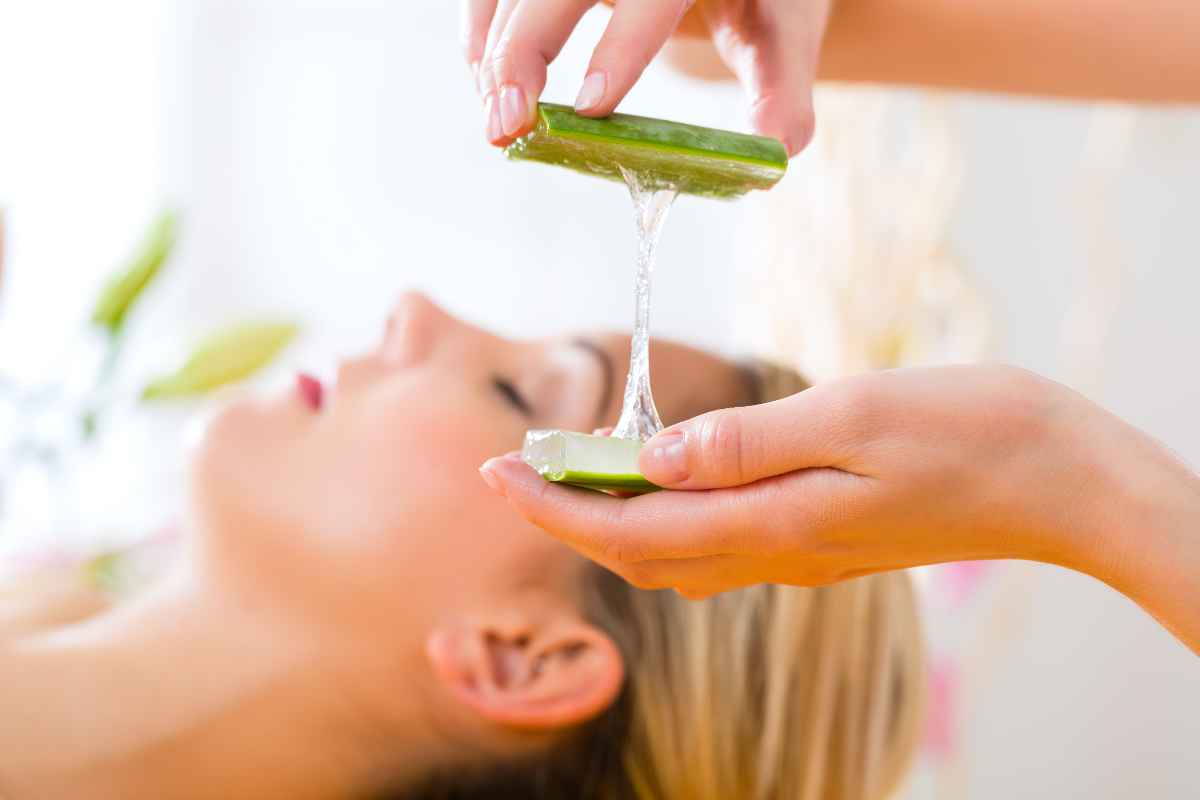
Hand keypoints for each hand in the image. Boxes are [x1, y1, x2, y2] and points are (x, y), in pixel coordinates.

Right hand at [461, 0, 833, 154]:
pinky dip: (482, 28)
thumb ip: (781, 86)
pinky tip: (486, 78)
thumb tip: (776, 151)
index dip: (619, 49)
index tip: (590, 109)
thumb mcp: (784, 26)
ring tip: (498, 118)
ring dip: (495, 50)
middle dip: (522, 52)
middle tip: (508, 124)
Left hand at [480, 365, 1199, 648]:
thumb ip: (746, 443)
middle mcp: (779, 552)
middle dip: (568, 518)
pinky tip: (660, 478)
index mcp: (776, 522)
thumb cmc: (969, 432)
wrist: (1059, 481)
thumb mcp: (854, 416)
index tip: (495, 473)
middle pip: (641, 554)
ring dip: (611, 520)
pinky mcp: (823, 540)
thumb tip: (650, 458)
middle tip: (515, 470)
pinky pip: (719, 543)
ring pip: (676, 555)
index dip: (555, 506)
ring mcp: (802, 553)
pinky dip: (666, 516)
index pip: (632, 528)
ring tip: (569, 472)